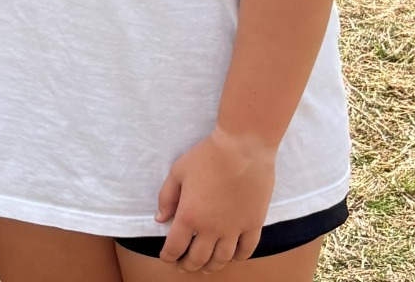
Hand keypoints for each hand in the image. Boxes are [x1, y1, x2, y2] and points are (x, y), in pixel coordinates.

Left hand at [153, 128, 276, 272]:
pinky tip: (231, 256)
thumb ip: (167, 198)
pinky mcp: (253, 224)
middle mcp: (211, 228)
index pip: (175, 248)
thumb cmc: (207, 157)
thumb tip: (160, 219)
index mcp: (189, 216)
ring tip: (205, 266)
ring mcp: (234, 229)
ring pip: (221, 259)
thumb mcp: (178, 172)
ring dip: (211, 266)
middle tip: (184, 265)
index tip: (167, 257)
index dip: (168, 256)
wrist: (242, 148)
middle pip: (198, 258)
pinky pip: (246, 250)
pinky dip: (237, 258)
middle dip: (187, 265)